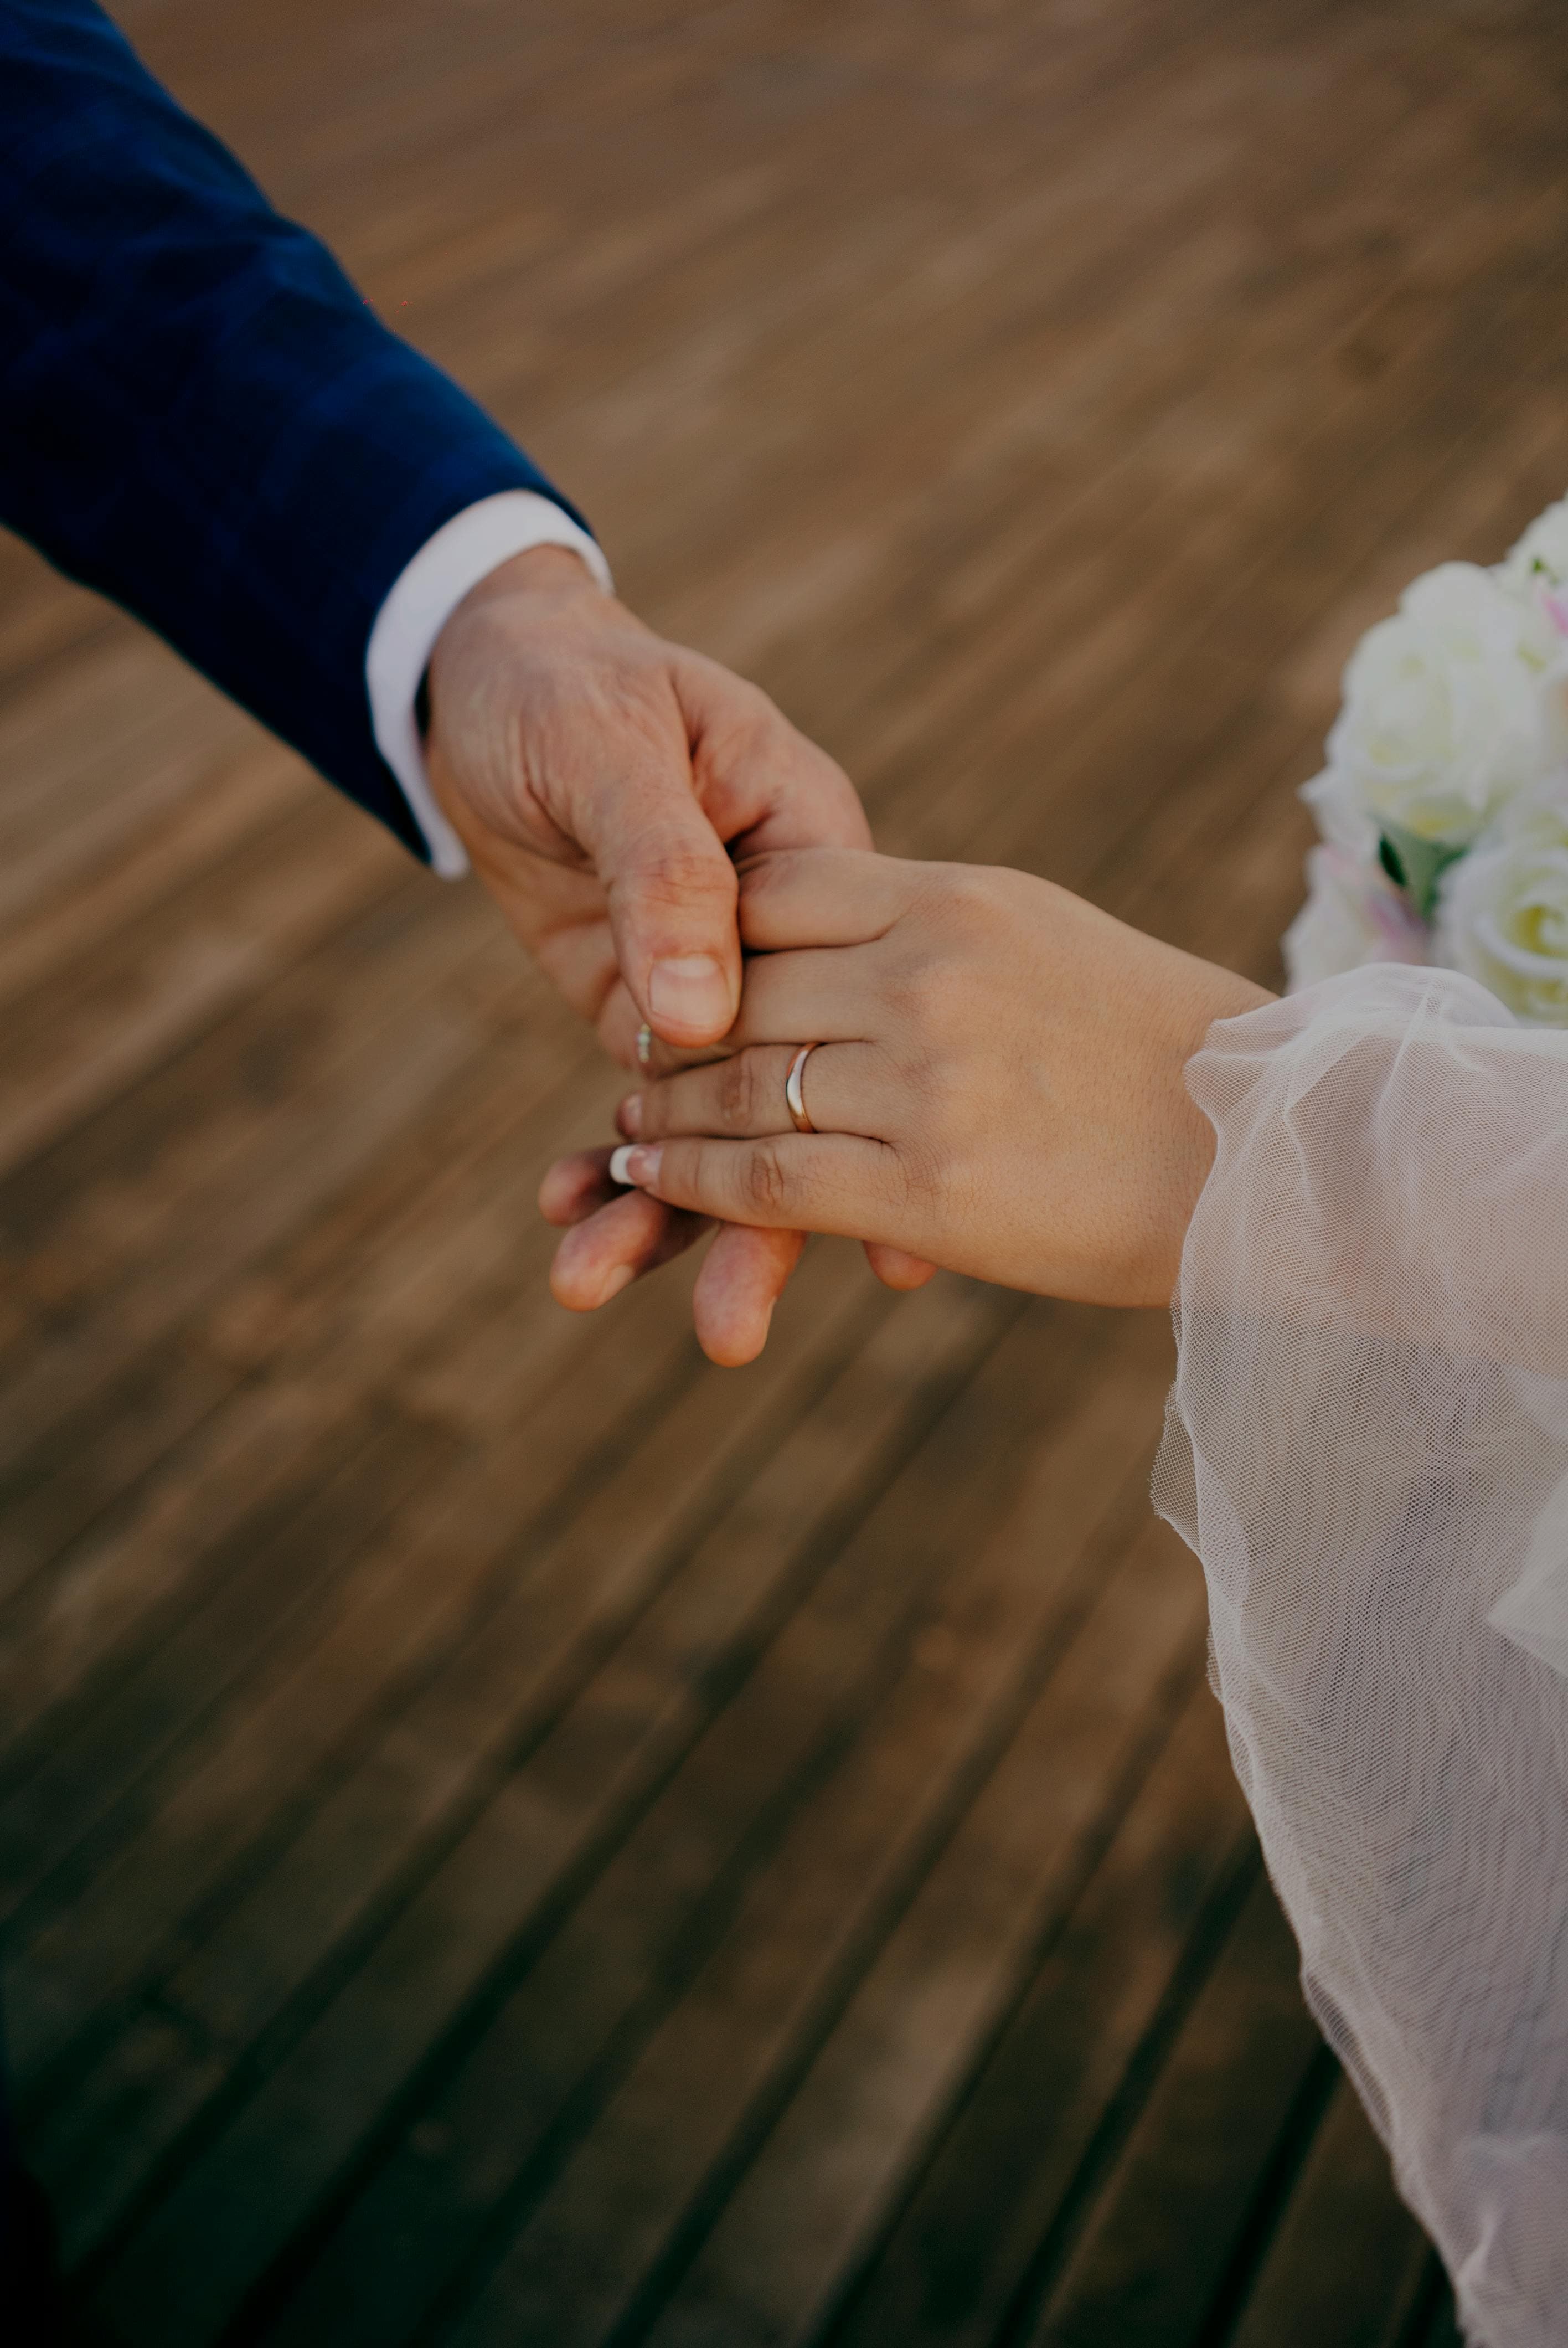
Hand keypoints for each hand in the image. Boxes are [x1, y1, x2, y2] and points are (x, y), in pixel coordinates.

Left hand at [426, 543, 878, 1334]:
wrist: (488, 680)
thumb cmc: (572, 686)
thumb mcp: (619, 748)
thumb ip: (663, 870)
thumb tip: (696, 1012)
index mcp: (819, 853)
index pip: (855, 1000)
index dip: (866, 1122)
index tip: (877, 1240)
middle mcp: (787, 944)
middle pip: (791, 1093)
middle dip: (758, 1219)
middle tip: (732, 1334)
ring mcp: (717, 989)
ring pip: (722, 1124)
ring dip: (670, 1219)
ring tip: (601, 1292)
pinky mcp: (646, 1015)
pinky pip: (646, 1113)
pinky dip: (610, 1171)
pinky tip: (574, 1232)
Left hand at [598, 848, 1273, 1311]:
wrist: (1275, 1157)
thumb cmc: (1173, 1054)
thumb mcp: (1054, 944)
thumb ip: (947, 936)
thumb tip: (865, 936)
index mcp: (962, 902)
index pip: (779, 889)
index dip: (707, 935)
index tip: (680, 974)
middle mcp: (929, 976)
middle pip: (741, 989)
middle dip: (669, 1032)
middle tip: (632, 1067)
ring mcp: (925, 1081)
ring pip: (737, 1087)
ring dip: (664, 1115)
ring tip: (630, 1135)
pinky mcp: (925, 1187)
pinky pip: (764, 1180)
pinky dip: (691, 1184)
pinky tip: (655, 1188)